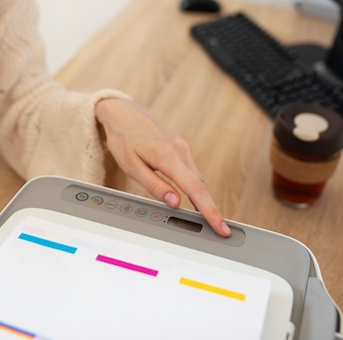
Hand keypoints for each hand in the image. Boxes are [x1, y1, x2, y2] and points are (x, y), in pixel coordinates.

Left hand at [95, 98, 230, 236]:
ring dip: (202, 197)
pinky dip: (194, 185)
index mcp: (168, 157)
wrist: (122, 113)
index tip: (221, 227)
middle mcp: (180, 150)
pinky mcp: (180, 146)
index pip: (195, 190)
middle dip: (210, 209)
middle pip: (201, 186)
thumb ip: (155, 186)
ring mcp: (182, 147)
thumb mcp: (132, 166)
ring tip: (206, 217)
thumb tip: (175, 203)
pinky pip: (191, 170)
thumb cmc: (123, 139)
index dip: (210, 212)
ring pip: (197, 178)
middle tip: (218, 229)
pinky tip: (191, 195)